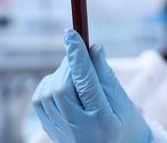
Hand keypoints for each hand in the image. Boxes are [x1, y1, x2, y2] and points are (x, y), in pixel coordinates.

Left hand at [32, 29, 151, 142]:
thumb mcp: (122, 99)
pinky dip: (49, 85)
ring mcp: (62, 133)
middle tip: (79, 55)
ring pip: (47, 94)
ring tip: (76, 74)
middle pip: (61, 89)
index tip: (72, 34)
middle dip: (69, 66)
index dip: (78, 56)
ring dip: (59, 75)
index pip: (86, 83)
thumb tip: (93, 47)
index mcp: (103, 122)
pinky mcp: (51, 131)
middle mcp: (79, 131)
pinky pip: (40, 102)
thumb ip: (105, 74)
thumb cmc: (126, 122)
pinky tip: (64, 84)